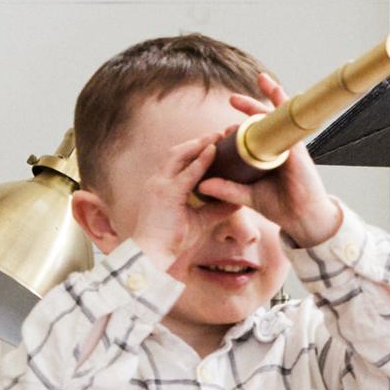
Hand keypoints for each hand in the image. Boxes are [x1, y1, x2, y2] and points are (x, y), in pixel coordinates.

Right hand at [69, 103, 233, 273]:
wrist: (152, 257)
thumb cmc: (172, 241)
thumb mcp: (200, 221)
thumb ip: (216, 209)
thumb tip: (237, 202)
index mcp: (163, 186)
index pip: (180, 161)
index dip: (197, 150)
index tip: (216, 142)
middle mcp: (158, 181)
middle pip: (179, 152)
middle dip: (200, 141)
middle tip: (221, 133)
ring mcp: (160, 186)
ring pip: (180, 155)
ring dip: (200, 144)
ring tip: (219, 135)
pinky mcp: (166, 194)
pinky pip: (186, 173)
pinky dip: (200, 161)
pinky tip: (214, 151)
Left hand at [194, 76, 346, 247]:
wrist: (302, 219)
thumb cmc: (280, 207)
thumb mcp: (247, 196)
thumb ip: (227, 189)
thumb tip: (202, 184)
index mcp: (267, 157)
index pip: (252, 134)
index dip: (238, 127)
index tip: (222, 129)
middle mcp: (278, 147)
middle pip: (264, 120)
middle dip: (249, 105)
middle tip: (232, 98)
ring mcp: (289, 146)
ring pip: (279, 115)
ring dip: (271, 95)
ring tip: (262, 78)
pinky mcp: (298, 148)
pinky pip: (292, 121)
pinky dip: (287, 105)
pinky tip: (283, 91)